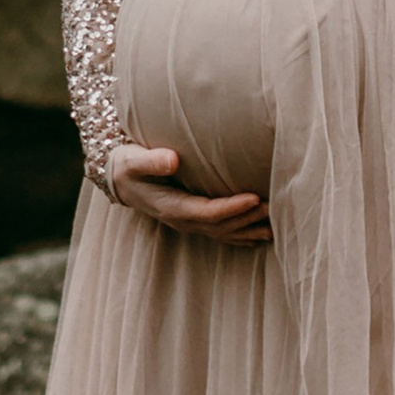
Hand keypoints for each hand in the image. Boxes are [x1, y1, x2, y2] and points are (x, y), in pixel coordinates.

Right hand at [103, 144, 271, 245]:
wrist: (118, 180)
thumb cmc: (126, 165)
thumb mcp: (132, 160)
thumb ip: (151, 160)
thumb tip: (173, 159)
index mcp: (171, 207)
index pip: (208, 212)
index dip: (233, 208)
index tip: (255, 197)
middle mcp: (182, 220)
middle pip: (222, 226)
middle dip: (249, 219)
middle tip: (276, 207)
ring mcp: (188, 223)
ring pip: (224, 233)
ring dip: (250, 229)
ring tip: (276, 224)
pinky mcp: (193, 220)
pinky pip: (221, 233)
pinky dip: (242, 235)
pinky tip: (259, 235)